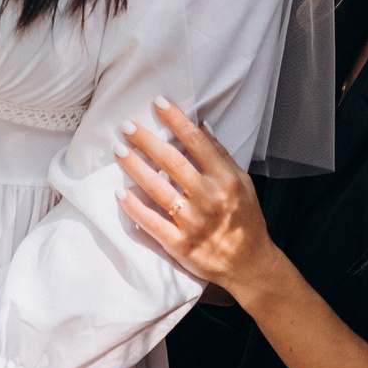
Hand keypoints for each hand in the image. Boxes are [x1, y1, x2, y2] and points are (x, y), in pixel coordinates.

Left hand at [115, 98, 278, 294]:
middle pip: (172, 162)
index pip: (197, 142)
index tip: (158, 103)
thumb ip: (221, 155)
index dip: (176, 120)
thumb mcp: (242, 182)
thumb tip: (201, 125)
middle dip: (147, 141)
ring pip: (157, 189)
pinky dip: (134, 207)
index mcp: (225, 179)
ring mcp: (193, 222)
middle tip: (127, 126)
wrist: (249, 264)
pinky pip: (152, 223)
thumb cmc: (245, 218)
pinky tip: (120, 192)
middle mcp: (209, 198)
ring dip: (135, 168)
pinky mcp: (180, 244)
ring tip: (119, 150)